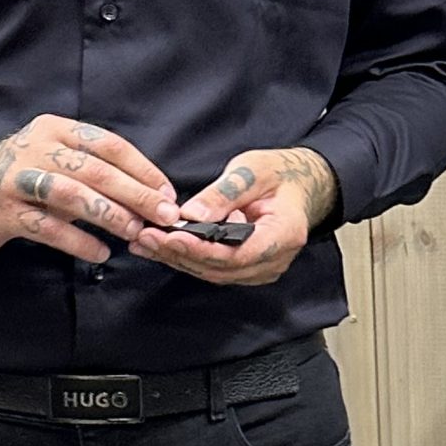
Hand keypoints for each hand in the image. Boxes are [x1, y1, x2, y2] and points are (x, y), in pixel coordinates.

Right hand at [0, 118, 178, 260]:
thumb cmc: (22, 180)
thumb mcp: (55, 162)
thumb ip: (94, 173)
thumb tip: (150, 197)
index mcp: (55, 129)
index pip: (108, 145)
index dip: (142, 170)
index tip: (167, 194)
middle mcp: (35, 148)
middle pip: (94, 170)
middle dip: (135, 194)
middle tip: (164, 216)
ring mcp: (16, 179)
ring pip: (71, 195)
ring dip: (109, 215)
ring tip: (134, 232)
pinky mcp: (2, 211)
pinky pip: (47, 227)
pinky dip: (77, 241)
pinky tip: (100, 253)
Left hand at [129, 146, 337, 287]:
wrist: (299, 186)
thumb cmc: (280, 175)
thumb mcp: (253, 171)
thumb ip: (224, 193)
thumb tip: (191, 214)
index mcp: (284, 235)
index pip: (238, 254)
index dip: (201, 250)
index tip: (171, 237)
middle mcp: (275, 260)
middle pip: (221, 269)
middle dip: (180, 255)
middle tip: (146, 237)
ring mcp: (261, 268)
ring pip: (214, 273)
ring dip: (178, 259)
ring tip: (145, 241)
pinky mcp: (247, 268)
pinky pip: (214, 269)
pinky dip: (186, 258)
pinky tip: (160, 246)